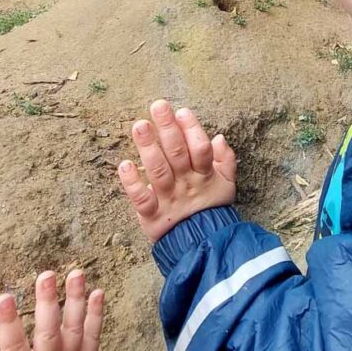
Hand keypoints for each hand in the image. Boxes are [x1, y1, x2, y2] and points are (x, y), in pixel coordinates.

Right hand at [0, 269, 103, 350]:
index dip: (8, 325)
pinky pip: (93, 339)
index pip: (13, 350)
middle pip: (48, 334)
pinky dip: (96, 316)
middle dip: (46, 303)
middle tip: (46, 275)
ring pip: (74, 330)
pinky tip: (99, 294)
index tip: (4, 298)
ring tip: (76, 274)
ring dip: (75, 301)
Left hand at [118, 100, 236, 242]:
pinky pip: (141, 199)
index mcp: (204, 175)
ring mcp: (168, 199)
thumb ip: (226, 160)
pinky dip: (132, 183)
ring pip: (158, 171)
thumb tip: (218, 137)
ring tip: (139, 126)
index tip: (182, 112)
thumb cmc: (212, 208)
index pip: (200, 149)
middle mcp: (186, 184)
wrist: (204, 244)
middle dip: (167, 129)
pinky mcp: (152, 215)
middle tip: (157, 106)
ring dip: (148, 148)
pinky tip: (124, 165)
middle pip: (177, 154)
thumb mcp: (227, 184)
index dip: (192, 130)